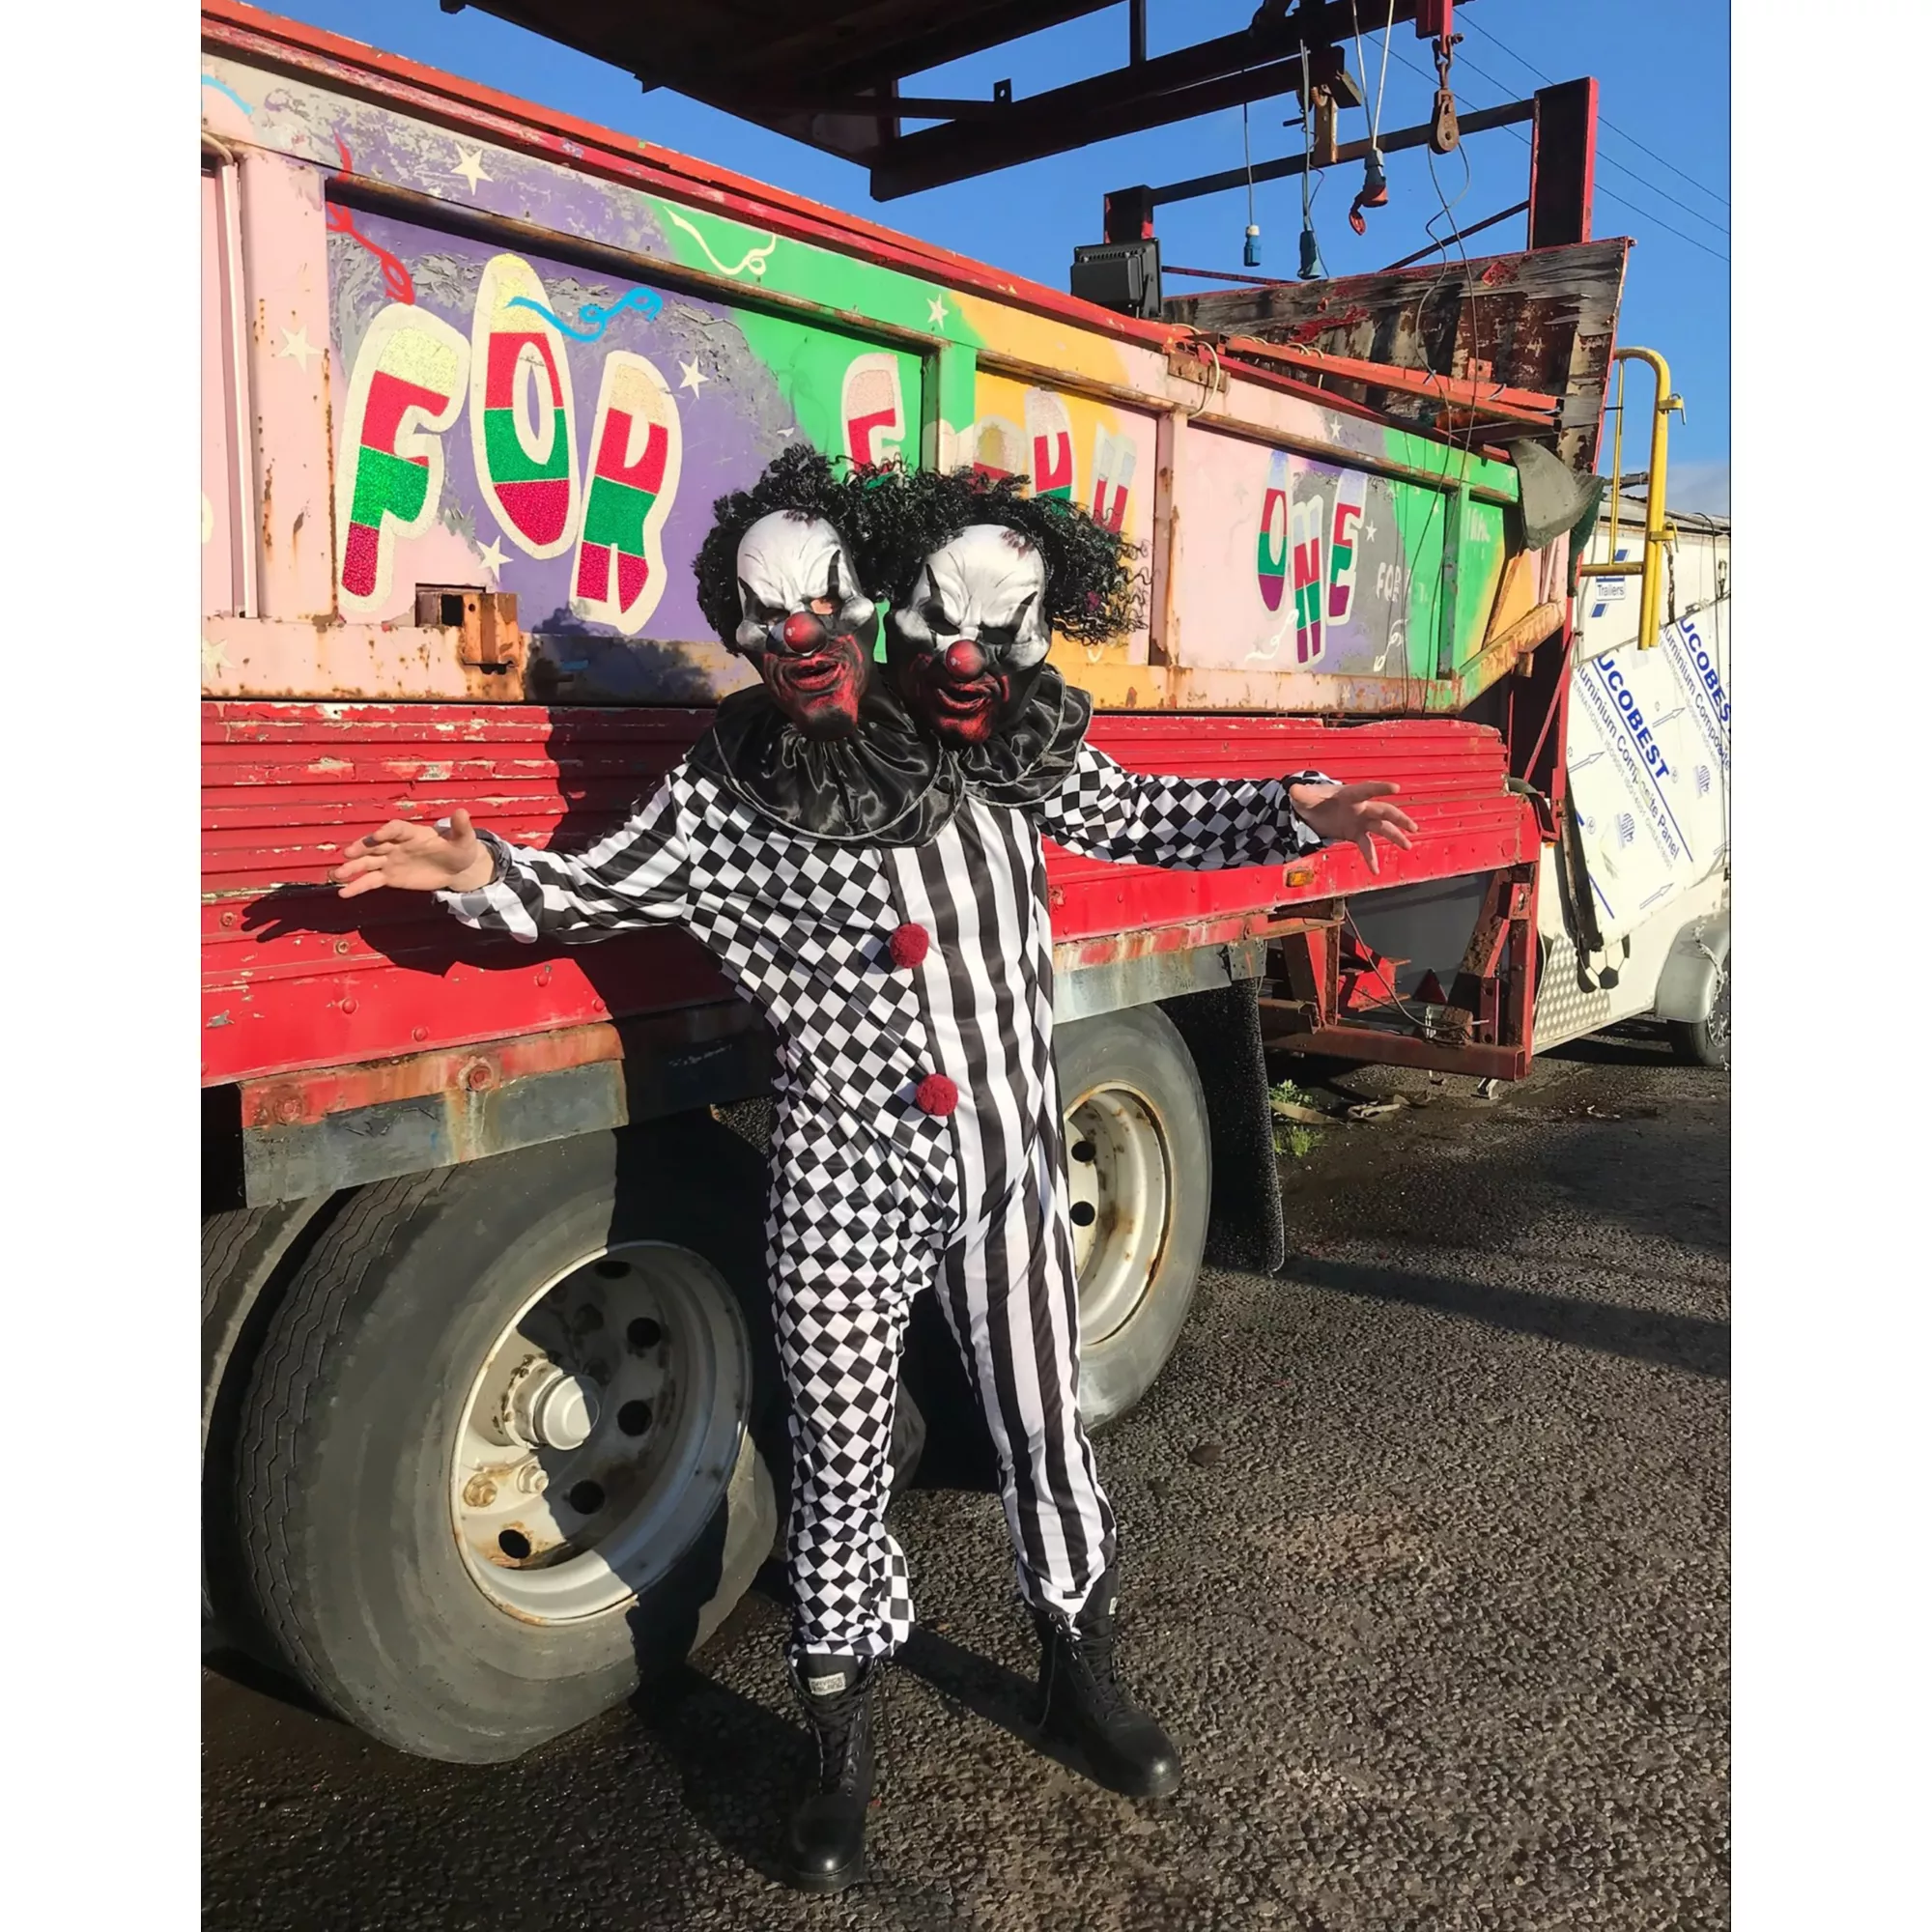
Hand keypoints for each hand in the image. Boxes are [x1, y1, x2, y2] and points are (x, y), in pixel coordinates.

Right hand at [330, 809, 494, 897]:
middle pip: (375, 845)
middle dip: (362, 848)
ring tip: (336, 875)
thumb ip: (461, 827)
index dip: (386, 832)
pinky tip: (343, 893)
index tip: (377, 837)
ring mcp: (390, 861)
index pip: (395, 829)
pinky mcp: (389, 877)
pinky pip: (371, 881)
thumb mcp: (464, 839)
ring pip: (368, 863)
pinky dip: (357, 887)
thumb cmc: (459, 849)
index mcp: (412, 833)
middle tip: (347, 854)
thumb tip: (462, 811)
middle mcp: (396, 845)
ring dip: (352, 868)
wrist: (456, 868)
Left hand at [1286, 780, 1418, 876]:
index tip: (1396, 789)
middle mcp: (1359, 807)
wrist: (1309, 809)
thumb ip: (1299, 794)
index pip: (1367, 790)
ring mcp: (1359, 820)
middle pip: (1383, 811)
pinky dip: (1371, 858)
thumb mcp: (1302, 796)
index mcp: (1349, 795)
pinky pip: (1367, 846)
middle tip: (1412, 827)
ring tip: (1407, 846)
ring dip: (1395, 836)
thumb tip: (1292, 791)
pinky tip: (1375, 870)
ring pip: (1381, 828)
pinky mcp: (1354, 833)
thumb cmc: (1309, 798)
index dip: (1380, 789)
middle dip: (1398, 818)